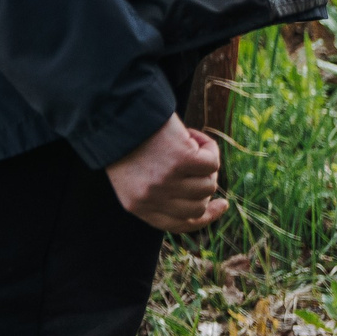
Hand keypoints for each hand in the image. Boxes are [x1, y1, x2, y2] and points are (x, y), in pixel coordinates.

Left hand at [107, 114, 226, 231]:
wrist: (116, 111)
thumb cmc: (126, 140)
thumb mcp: (134, 176)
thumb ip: (160, 194)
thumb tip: (204, 201)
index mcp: (137, 205)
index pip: (178, 224)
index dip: (204, 218)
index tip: (220, 204)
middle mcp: (152, 198)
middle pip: (198, 207)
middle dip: (205, 185)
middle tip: (199, 163)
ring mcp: (168, 181)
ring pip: (209, 184)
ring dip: (205, 163)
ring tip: (186, 143)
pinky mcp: (183, 160)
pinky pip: (212, 162)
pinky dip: (208, 147)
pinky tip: (191, 135)